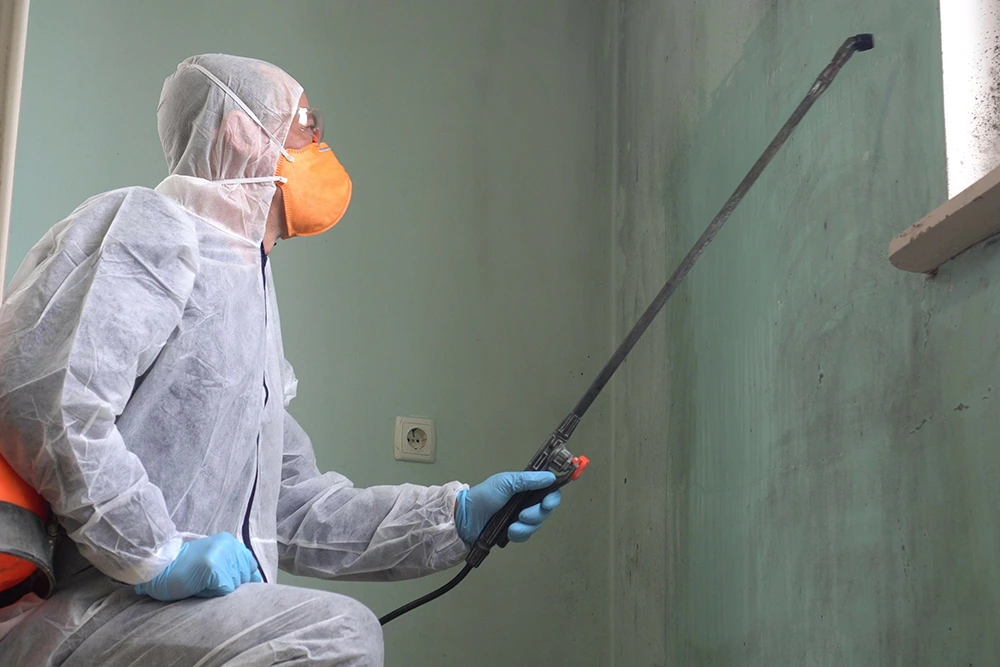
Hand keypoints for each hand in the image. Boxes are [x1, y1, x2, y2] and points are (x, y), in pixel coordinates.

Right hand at [134, 532, 261, 600]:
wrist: (155, 567)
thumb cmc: (182, 569)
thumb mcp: (213, 559)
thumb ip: (233, 565)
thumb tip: (255, 581)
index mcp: (230, 542)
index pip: (251, 566)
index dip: (241, 579)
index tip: (224, 583)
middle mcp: (229, 546)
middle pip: (245, 577)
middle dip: (229, 585)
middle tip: (206, 581)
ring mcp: (222, 556)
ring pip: (235, 585)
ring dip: (219, 590)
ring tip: (201, 583)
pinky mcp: (214, 568)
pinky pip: (224, 591)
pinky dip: (212, 594)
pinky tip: (197, 586)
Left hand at [455, 471, 561, 543]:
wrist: (466, 518)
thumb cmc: (482, 496)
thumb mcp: (505, 482)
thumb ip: (528, 480)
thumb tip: (550, 477)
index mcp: (525, 487)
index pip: (549, 491)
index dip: (552, 498)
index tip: (547, 503)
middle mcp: (525, 501)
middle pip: (545, 510)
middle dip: (536, 514)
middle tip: (523, 515)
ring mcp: (520, 517)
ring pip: (537, 524)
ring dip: (526, 526)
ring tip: (512, 525)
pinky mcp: (515, 531)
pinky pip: (526, 535)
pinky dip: (519, 534)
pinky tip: (508, 532)